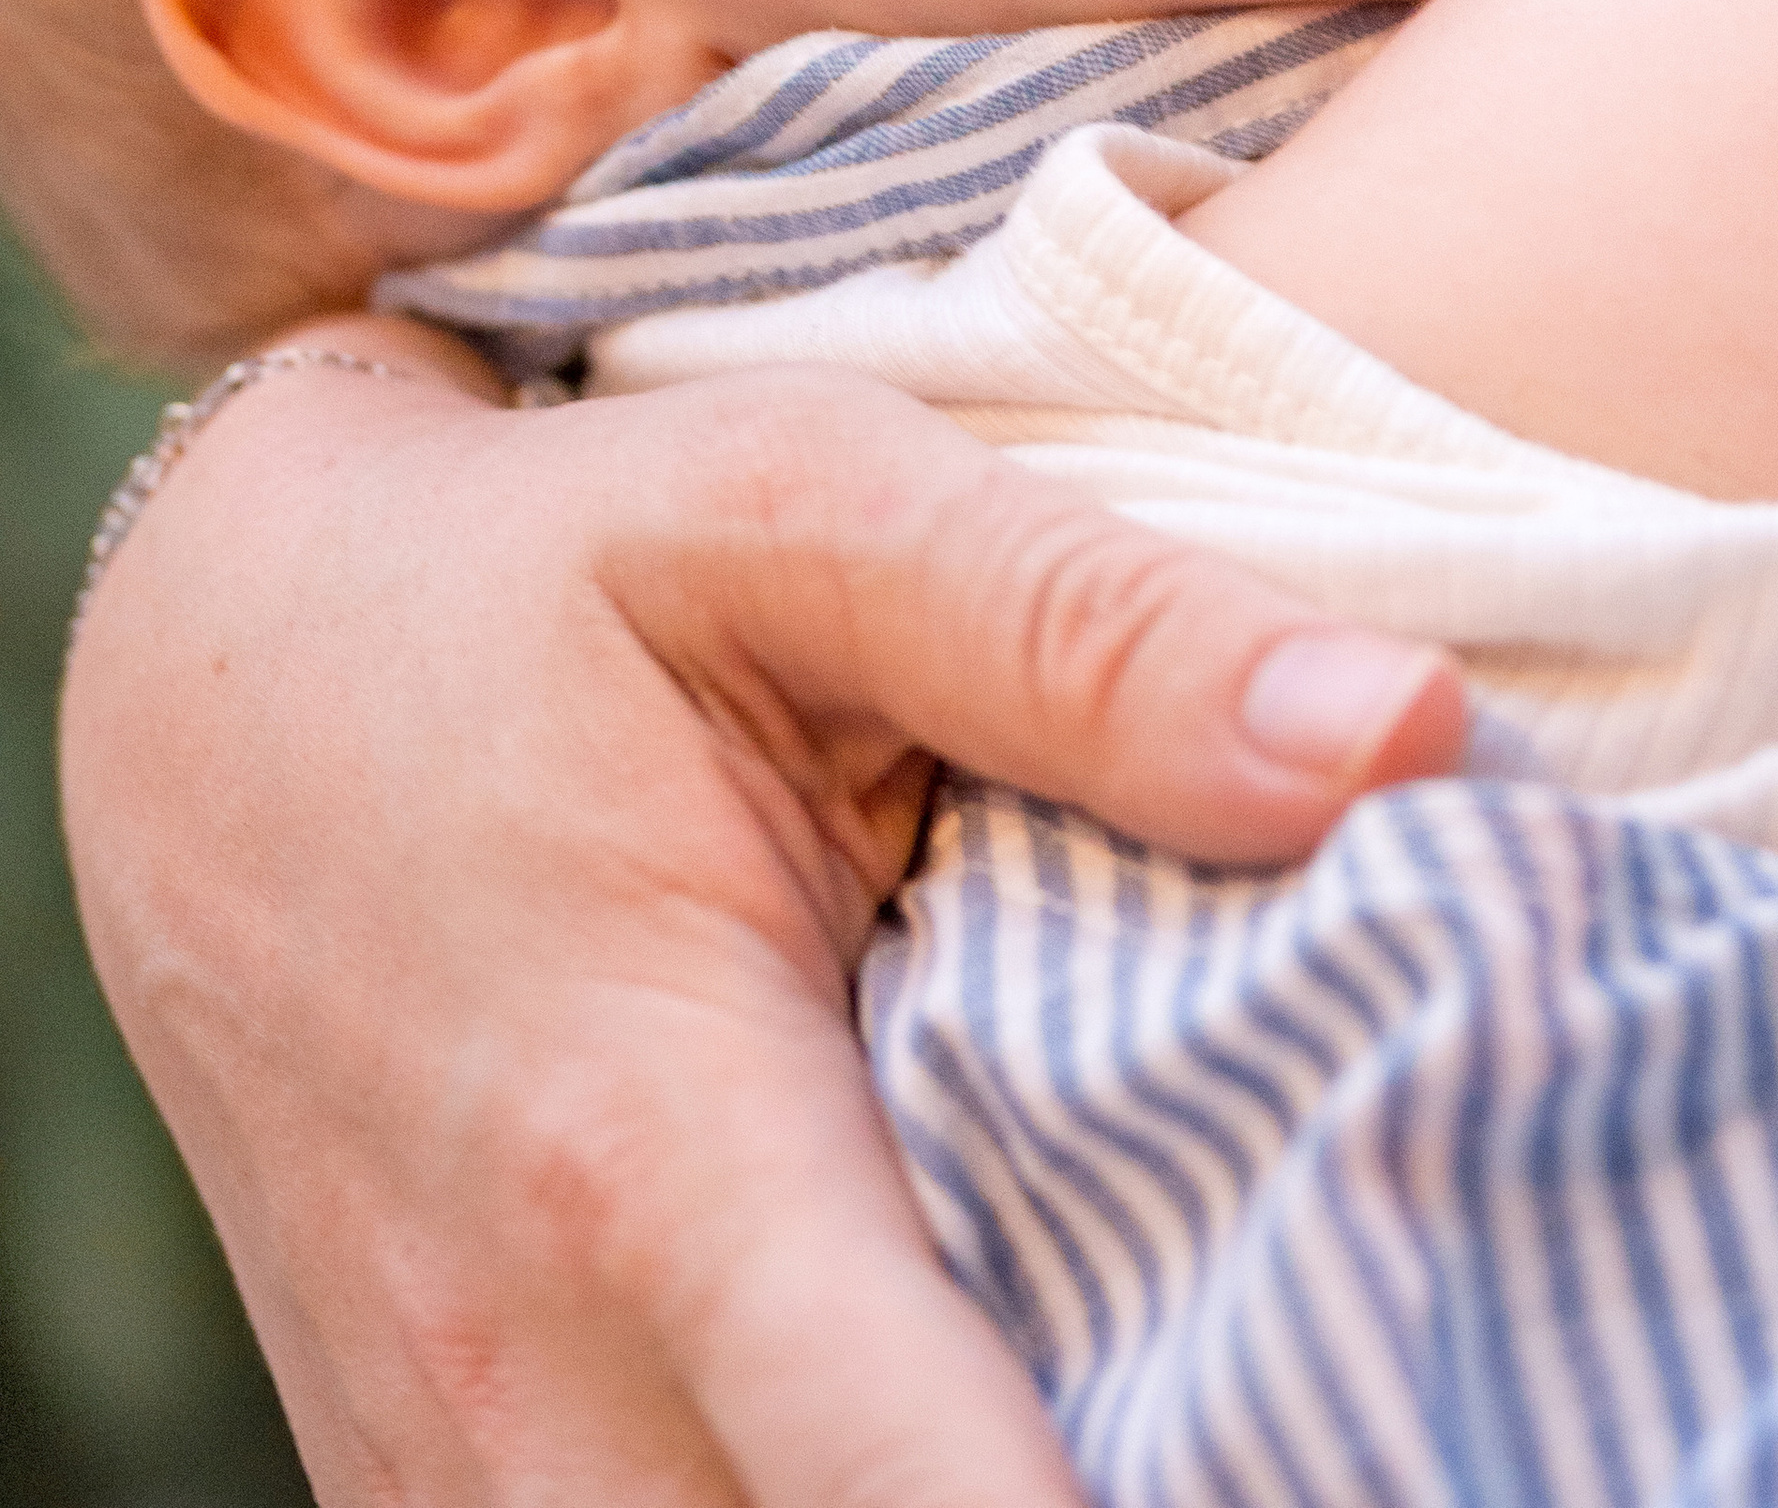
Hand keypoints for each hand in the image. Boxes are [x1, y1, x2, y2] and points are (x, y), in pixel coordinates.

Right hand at [58, 321, 1463, 1504]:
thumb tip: (1413, 741)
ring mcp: (466, 1467)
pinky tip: (1014, 1420)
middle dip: (1109, 1497)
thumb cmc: (532, 580)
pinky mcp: (446, 1494)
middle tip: (1328, 1397)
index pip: (889, 1460)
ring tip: (1195, 1401)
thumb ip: (1091, 630)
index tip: (1289, 1476)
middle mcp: (532, 1368)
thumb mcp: (798, 512)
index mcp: (644, 1135)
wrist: (222, 687)